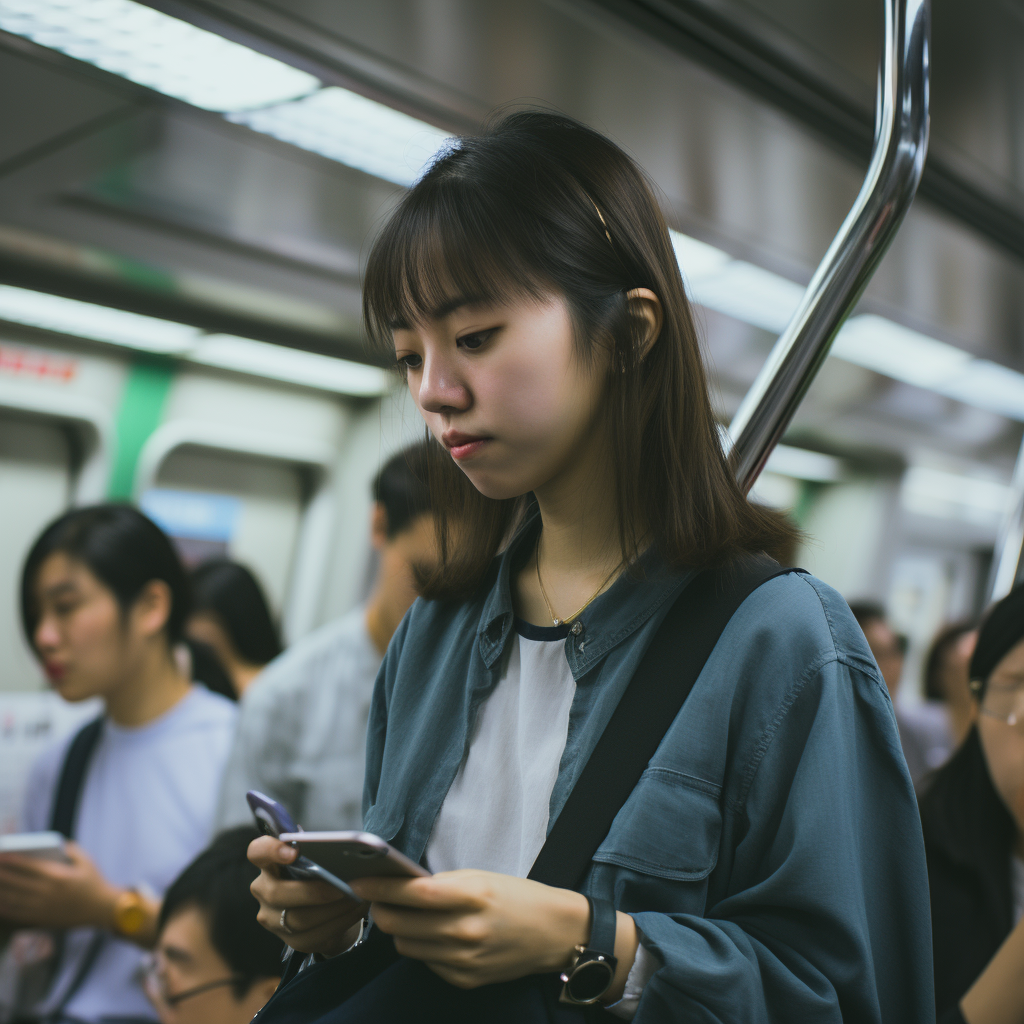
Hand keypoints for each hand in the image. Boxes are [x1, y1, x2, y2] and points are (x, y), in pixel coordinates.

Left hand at [0, 842, 118, 928]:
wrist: (101, 909)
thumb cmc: (94, 883)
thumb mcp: (87, 861)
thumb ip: (72, 849)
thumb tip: (57, 843)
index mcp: (58, 876)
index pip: (28, 866)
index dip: (12, 860)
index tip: (0, 854)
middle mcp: (47, 892)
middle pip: (16, 883)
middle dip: (0, 874)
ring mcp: (42, 908)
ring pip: (13, 899)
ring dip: (0, 891)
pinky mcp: (40, 919)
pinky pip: (17, 913)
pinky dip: (4, 907)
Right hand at [248, 836, 367, 954]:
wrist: (325, 907)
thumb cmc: (320, 872)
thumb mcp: (317, 857)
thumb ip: (320, 853)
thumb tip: (342, 851)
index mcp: (269, 863)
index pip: (258, 852)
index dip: (271, 850)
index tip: (294, 852)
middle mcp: (263, 891)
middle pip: (278, 894)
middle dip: (314, 892)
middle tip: (343, 887)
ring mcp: (272, 918)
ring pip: (298, 919)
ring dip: (333, 909)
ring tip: (357, 898)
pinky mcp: (290, 940)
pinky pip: (314, 935)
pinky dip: (339, 921)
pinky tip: (356, 910)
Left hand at [351, 869, 636, 996]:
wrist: (553, 932)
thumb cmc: (515, 896)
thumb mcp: (480, 878)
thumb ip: (442, 884)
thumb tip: (399, 886)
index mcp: (472, 896)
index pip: (413, 893)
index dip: (380, 887)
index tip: (358, 881)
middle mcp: (467, 930)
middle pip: (401, 924)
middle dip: (382, 910)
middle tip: (376, 899)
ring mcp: (465, 959)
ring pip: (407, 946)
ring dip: (400, 929)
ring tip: (406, 916)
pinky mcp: (466, 979)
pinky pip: (426, 963)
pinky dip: (424, 948)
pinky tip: (436, 935)